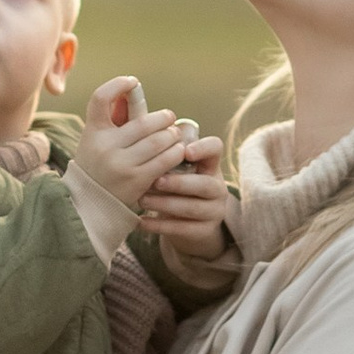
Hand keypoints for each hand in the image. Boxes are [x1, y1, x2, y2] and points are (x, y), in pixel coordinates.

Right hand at [71, 75, 196, 215]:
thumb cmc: (98, 166)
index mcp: (93, 132)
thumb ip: (112, 119)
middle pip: (142, 122)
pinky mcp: (136, 180)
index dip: (117, 84)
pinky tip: (178, 151)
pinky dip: (175, 152)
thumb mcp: (96, 141)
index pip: (100, 98)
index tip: (132, 82)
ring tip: (175, 135)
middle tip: (170, 118)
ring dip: (172, 135)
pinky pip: (164, 160)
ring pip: (157, 141)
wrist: (91, 204)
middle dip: (162, 118)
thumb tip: (131, 90)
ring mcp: (121, 164)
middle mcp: (104, 146)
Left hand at [140, 133, 231, 263]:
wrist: (191, 227)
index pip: (215, 148)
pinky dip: (160, 225)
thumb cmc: (175, 188)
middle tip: (155, 180)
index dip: (203, 148)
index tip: (185, 151)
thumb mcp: (175, 169)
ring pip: (192, 207)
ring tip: (142, 200)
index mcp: (209, 165)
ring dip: (165, 203)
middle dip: (178, 182)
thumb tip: (136, 122)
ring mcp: (213, 211)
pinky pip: (182, 228)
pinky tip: (142, 222)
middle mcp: (216, 187)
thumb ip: (163, 151)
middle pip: (204, 183)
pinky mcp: (203, 231)